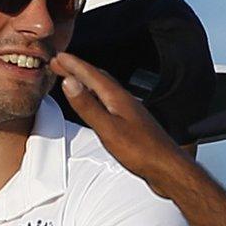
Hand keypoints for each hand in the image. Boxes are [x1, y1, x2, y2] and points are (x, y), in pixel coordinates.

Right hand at [51, 52, 198, 185]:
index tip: (59, 57)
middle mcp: (125, 101)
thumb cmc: (142, 151)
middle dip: (78, 69)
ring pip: (104, 90)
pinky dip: (97, 98)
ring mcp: (130, 112)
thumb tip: (70, 83)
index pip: (91, 74)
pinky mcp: (132, 124)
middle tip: (61, 64)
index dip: (73, 64)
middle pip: (98, 78)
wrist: (167, 168)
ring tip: (74, 81)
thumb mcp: (108, 128)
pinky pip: (110, 103)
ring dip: (87, 82)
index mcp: (117, 98)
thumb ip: (87, 106)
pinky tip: (97, 106)